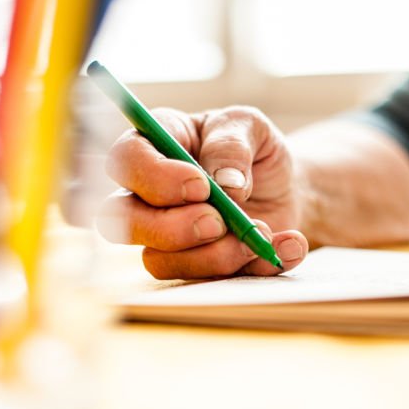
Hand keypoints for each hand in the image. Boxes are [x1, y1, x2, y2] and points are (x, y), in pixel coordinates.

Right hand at [98, 106, 308, 278]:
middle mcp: (146, 196)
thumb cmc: (255, 150)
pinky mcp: (193, 268)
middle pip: (121, 221)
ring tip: (262, 232)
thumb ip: (232, 145)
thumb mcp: (251, 127)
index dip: (156, 178)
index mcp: (153, 146)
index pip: (126, 161)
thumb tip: (225, 182)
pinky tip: (288, 244)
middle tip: (218, 222)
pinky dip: (254, 267)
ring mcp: (164, 238)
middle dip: (171, 228)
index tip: (201, 186)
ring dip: (215, 255)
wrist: (287, 189)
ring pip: (159, 261)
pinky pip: (207, 282)